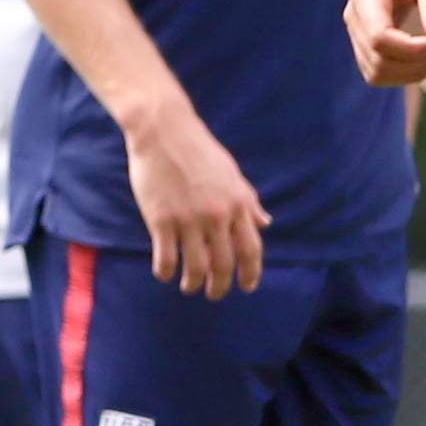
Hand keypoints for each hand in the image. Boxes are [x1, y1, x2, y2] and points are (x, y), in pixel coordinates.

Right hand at [122, 92, 270, 297]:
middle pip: (224, 264)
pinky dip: (166, 272)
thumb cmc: (199, 150)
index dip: (251, 273)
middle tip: (214, 294)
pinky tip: (164, 274)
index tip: (247, 287)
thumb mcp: (232, 174)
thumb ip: (249, 202)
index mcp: (238, 204)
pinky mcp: (161, 220)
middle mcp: (217, 216)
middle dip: (220, 286)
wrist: (164, 131)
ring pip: (196, 267)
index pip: (251, 249)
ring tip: (189, 287)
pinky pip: (166, 257)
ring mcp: (188, 220)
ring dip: (193, 284)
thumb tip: (265, 224)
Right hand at [344, 0, 425, 87]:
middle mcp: (354, 17)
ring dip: (410, 73)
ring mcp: (356, 32)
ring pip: (376, 74)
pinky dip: (404, 73)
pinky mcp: (364, 42)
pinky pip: (378, 72)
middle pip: (378, 61)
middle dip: (416, 64)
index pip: (379, 38)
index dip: (412, 50)